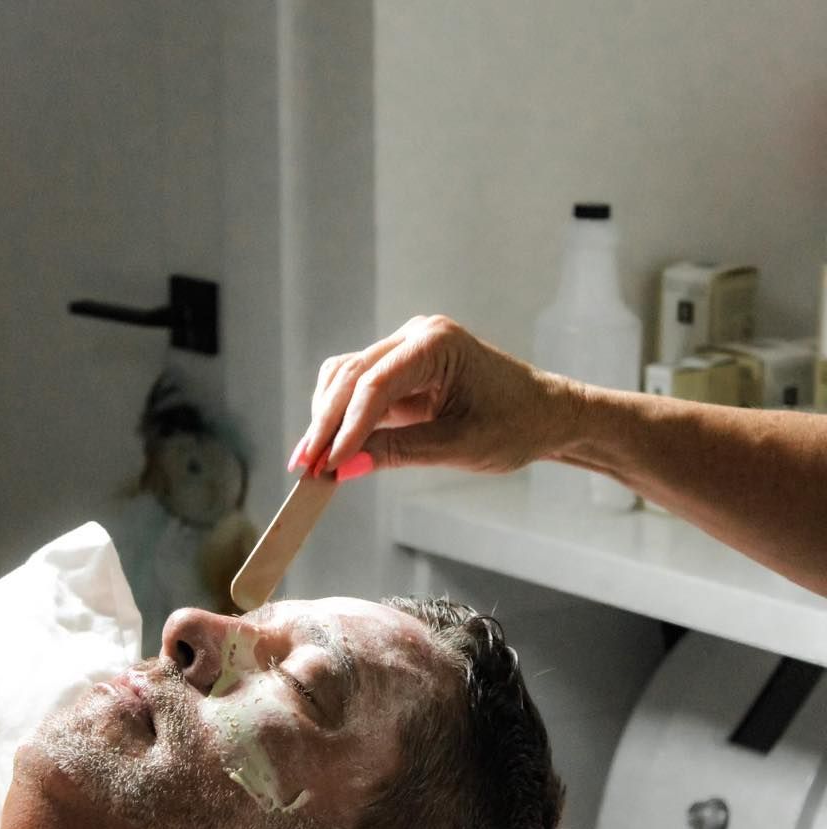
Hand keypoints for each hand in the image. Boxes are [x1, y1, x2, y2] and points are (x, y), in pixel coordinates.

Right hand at [290, 315, 576, 479]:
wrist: (543, 414)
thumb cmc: (514, 426)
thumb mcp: (458, 447)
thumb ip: (398, 452)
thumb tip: (346, 468)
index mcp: (437, 344)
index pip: (375, 383)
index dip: (346, 426)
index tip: (328, 464)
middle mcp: (415, 337)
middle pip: (351, 376)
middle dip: (325, 424)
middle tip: (306, 469)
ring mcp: (404, 351)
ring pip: (345, 379)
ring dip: (325, 420)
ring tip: (311, 464)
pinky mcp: (398, 371)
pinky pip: (357, 390)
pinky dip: (340, 419)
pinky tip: (329, 450)